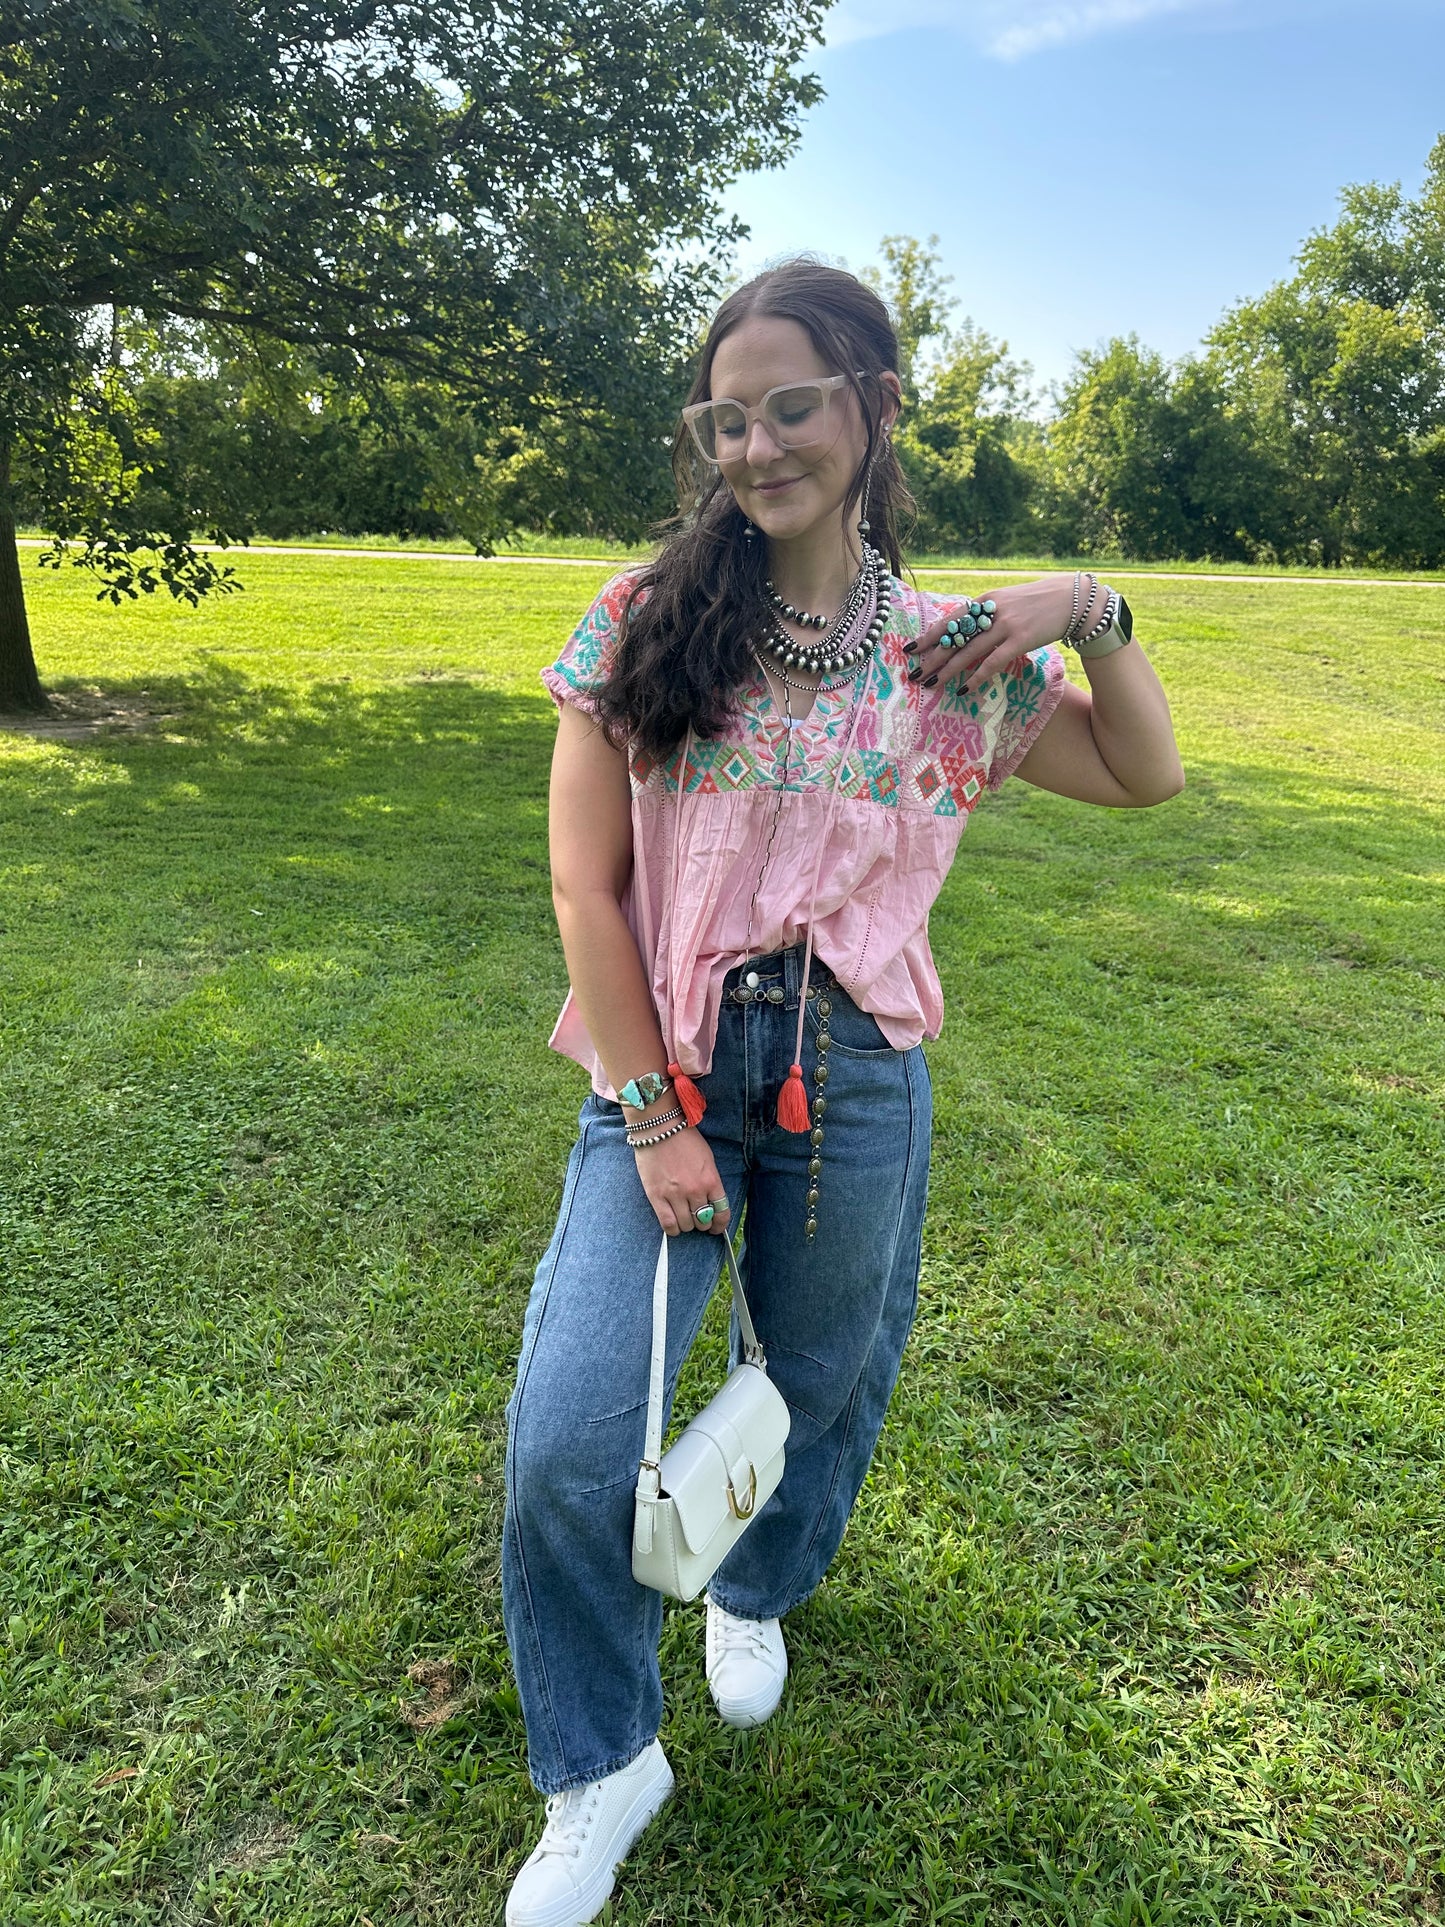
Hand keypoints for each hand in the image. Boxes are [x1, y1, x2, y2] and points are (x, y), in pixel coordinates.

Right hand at [633, 1128, 732, 1237]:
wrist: (659, 1128)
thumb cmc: (684, 1139)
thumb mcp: (707, 1159)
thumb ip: (711, 1182)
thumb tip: (711, 1203)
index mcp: (711, 1180)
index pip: (722, 1213)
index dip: (720, 1224)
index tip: (716, 1227)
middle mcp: (695, 1191)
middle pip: (703, 1221)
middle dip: (701, 1222)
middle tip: (696, 1217)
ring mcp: (675, 1195)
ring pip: (686, 1226)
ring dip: (686, 1225)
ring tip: (683, 1217)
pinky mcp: (656, 1197)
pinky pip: (668, 1224)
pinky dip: (673, 1229)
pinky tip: (673, 1224)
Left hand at [906, 574, 1077, 694]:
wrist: (1074, 600)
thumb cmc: (1040, 603)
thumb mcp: (1009, 602)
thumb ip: (988, 615)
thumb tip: (966, 632)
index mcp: (986, 600)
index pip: (950, 619)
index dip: (929, 635)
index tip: (910, 649)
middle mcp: (991, 611)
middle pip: (954, 637)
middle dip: (932, 656)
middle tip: (915, 673)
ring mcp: (1006, 625)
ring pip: (968, 651)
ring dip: (948, 670)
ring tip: (931, 684)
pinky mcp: (1021, 640)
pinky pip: (993, 662)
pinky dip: (976, 676)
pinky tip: (964, 689)